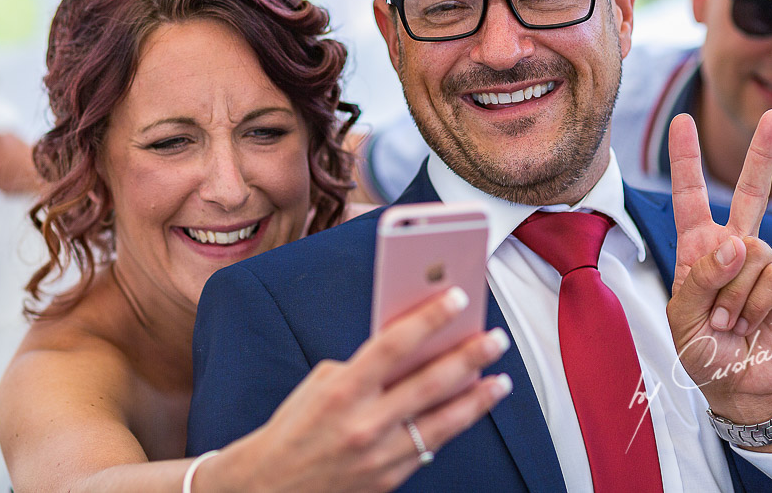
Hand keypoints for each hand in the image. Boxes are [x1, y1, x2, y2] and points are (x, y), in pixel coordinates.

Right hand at [202, 287, 512, 492]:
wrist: (271, 487)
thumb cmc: (296, 427)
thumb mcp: (322, 384)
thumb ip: (366, 368)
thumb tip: (411, 351)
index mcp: (342, 391)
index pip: (394, 345)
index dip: (429, 318)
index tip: (457, 298)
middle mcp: (364, 424)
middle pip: (430, 383)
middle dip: (469, 357)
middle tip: (495, 339)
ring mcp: (380, 456)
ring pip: (443, 422)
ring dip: (477, 398)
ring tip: (500, 380)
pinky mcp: (389, 480)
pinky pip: (430, 447)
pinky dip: (453, 425)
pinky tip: (469, 409)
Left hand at [666, 110, 771, 424]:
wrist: (740, 386)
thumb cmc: (704, 351)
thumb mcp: (683, 317)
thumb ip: (700, 278)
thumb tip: (738, 241)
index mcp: (699, 248)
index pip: (691, 196)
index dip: (686, 160)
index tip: (682, 122)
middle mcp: (734, 248)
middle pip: (752, 193)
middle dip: (764, 154)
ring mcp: (763, 262)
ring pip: (749, 253)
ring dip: (732, 295)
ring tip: (728, 322)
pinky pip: (770, 277)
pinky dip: (754, 304)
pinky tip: (751, 323)